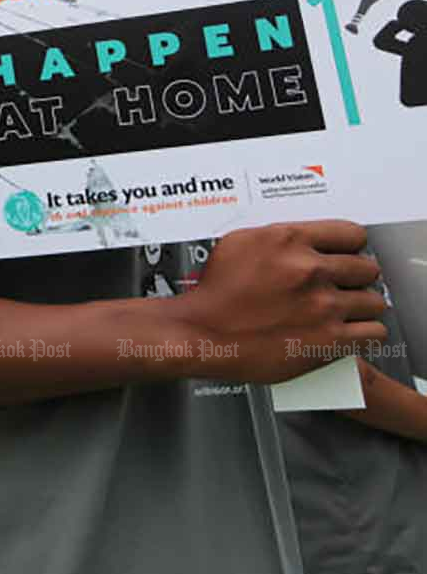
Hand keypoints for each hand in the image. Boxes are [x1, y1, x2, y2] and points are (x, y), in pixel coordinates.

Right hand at [172, 220, 386, 383]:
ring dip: (361, 307)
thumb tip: (300, 239)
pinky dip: (363, 333)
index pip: (351, 234)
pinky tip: (347, 332)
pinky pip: (373, 332)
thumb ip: (276, 237)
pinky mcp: (330, 339)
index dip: (349, 247)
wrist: (201, 334)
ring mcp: (323, 305)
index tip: (345, 255)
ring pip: (374, 301)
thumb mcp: (237, 244)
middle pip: (367, 268)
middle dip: (356, 278)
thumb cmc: (213, 295)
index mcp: (289, 240)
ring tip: (345, 311)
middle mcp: (310, 269)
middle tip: (343, 286)